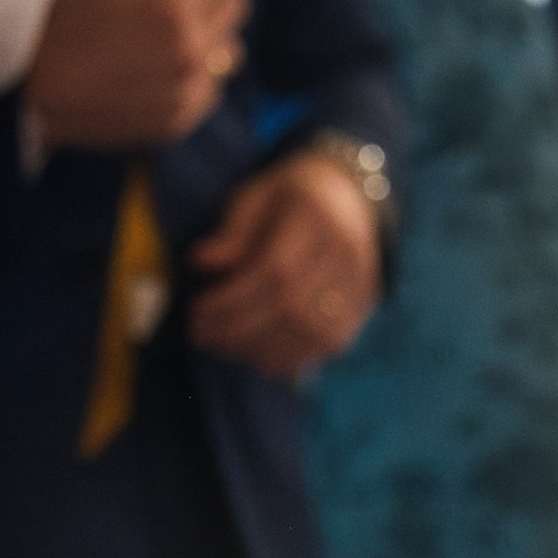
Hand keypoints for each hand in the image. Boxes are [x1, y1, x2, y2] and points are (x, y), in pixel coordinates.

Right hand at [25, 0, 247, 150]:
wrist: (22, 104)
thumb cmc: (48, 29)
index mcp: (170, 11)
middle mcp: (189, 54)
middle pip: (233, 4)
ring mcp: (185, 93)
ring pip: (227, 49)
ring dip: (211, 29)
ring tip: (180, 21)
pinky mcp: (176, 122)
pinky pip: (210, 88)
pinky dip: (198, 70)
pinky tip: (170, 60)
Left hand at [184, 152, 379, 380]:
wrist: (347, 200)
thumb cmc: (286, 200)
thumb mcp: (254, 199)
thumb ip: (230, 232)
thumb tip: (199, 262)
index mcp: (318, 215)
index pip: (275, 270)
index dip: (232, 299)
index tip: (195, 310)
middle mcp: (347, 252)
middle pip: (292, 304)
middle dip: (238, 327)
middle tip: (199, 334)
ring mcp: (361, 283)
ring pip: (311, 332)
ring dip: (259, 347)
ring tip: (220, 345)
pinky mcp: (362, 310)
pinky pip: (326, 346)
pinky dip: (288, 358)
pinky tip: (253, 356)